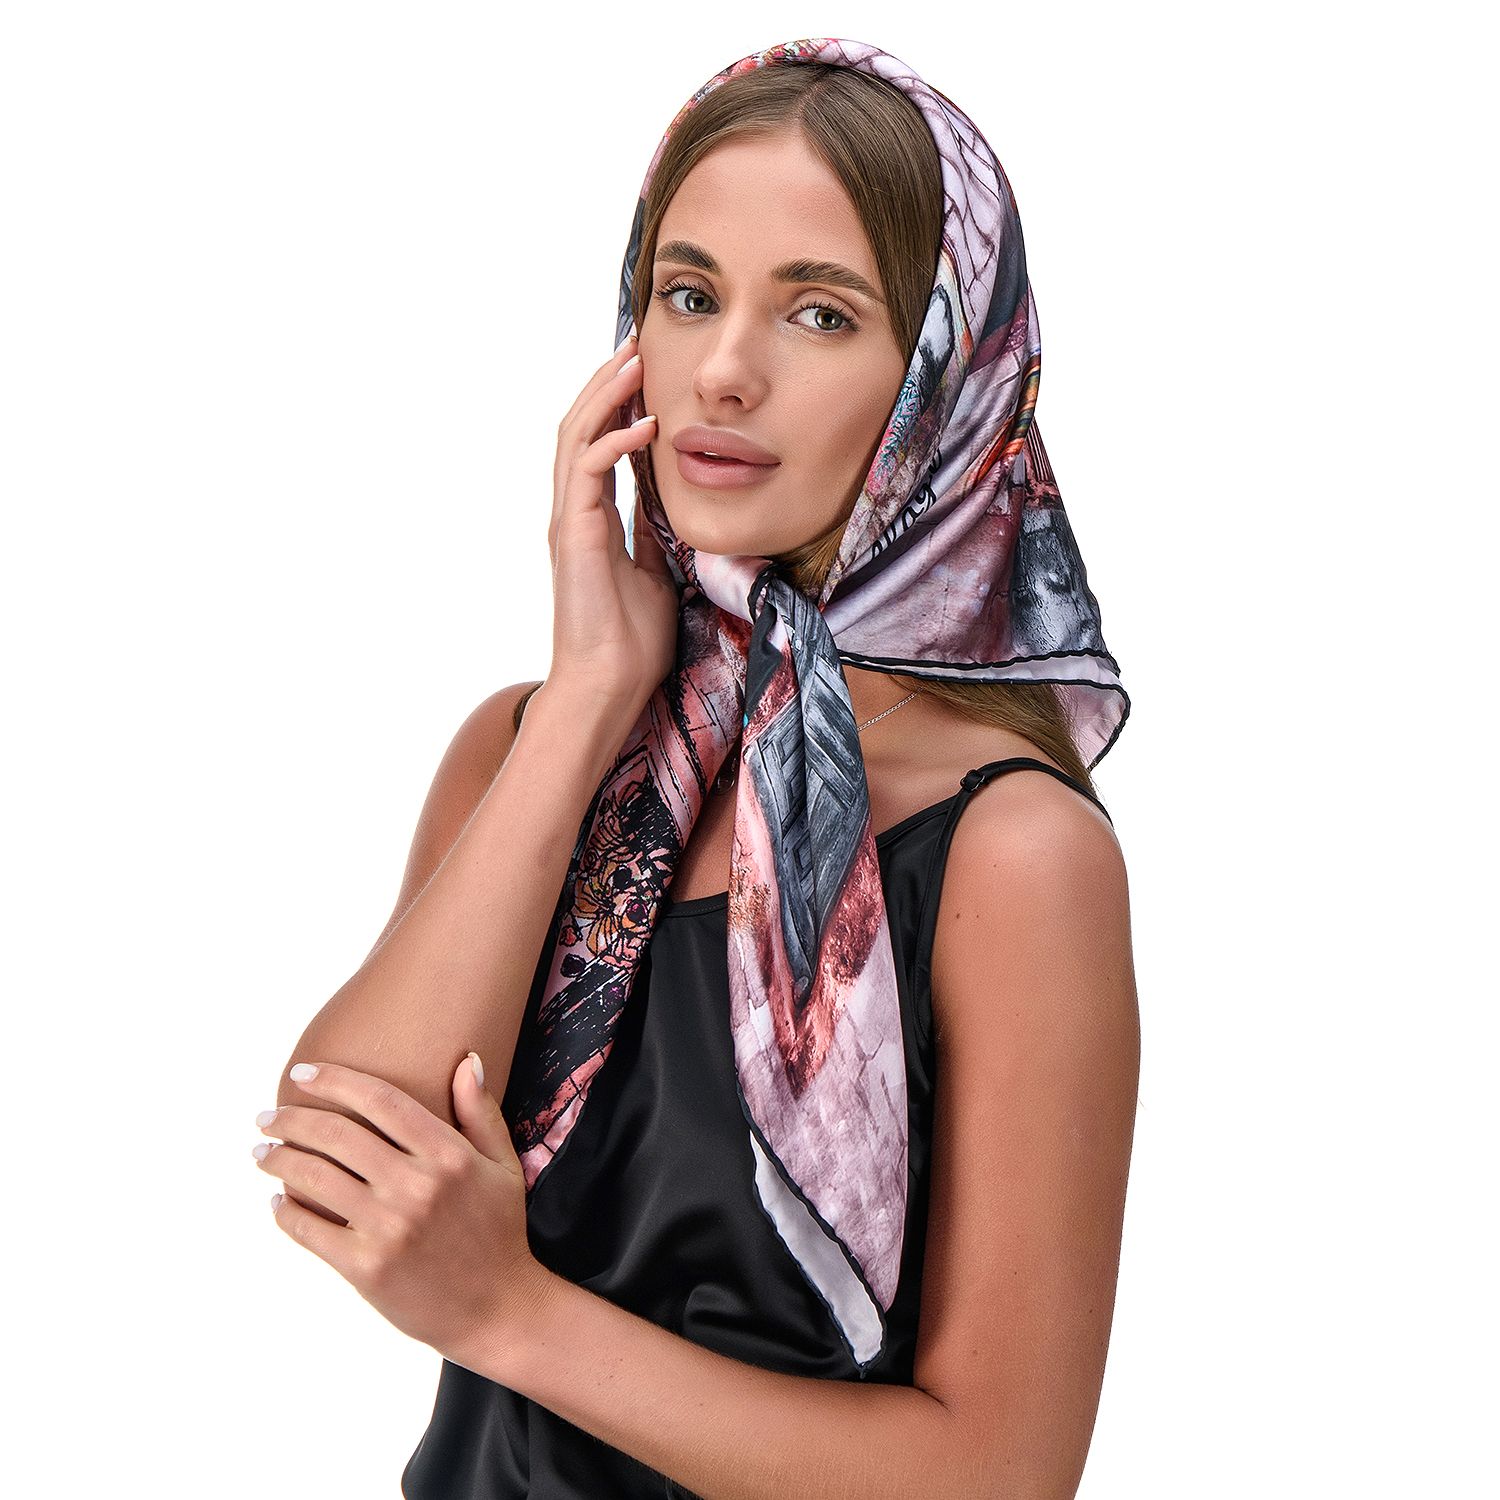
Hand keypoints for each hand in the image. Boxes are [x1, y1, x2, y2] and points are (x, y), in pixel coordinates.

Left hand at [255, 1056, 542, 1370]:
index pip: (380, 1100)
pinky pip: (310, 1231)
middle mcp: (417, 1186)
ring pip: (316, 1178)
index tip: (303, 1073)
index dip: (335, 1080)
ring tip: (262, 1152)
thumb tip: (468, 1061)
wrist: (498, 1310)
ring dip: (279, 1160)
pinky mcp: (367, 1268)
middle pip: (338, 1135)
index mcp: (449, 1155)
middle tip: (268, 1116)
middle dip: (293, 1120)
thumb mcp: (503, 1165)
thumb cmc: (498, 1233)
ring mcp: (390, 1228)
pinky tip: (278, 1202)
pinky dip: (286, 1213)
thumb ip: (480, 1112)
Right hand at [547, 338, 677, 725]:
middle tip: (637, 342)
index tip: (646, 371)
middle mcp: (572, 512)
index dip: (619, 404)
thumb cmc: (631, 643)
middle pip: (580, 426)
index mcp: (591, 520)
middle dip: (607, 380)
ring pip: (575, 436)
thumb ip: (656, 540)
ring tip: (635, 359)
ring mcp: (568, 520)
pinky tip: (647, 422)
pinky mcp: (574, 534)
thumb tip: (678, 514)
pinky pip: (588, 470)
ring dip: (606, 394)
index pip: (600, 445)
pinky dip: (614, 440)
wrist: (608, 685)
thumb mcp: (657, 576)